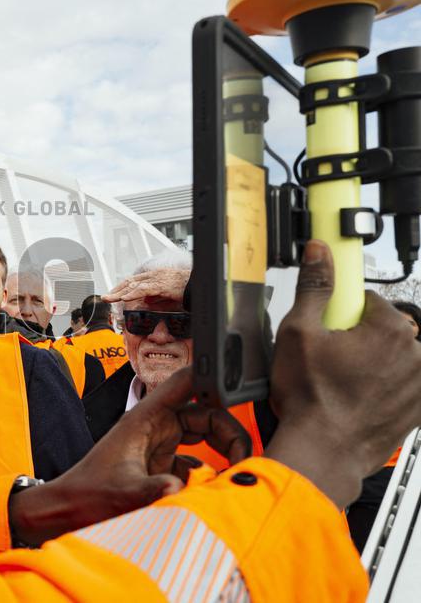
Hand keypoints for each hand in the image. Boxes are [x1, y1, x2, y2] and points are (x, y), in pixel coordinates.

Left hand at [9, 367, 249, 545]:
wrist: (66, 511)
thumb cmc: (86, 496)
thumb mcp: (121, 494)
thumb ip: (151, 490)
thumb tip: (179, 488)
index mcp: (145, 418)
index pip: (185, 382)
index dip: (213, 378)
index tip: (240, 393)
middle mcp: (155, 426)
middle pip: (206, 413)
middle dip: (230, 432)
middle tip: (243, 460)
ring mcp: (159, 444)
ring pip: (204, 435)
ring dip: (223, 452)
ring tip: (235, 475)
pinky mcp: (160, 465)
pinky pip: (195, 462)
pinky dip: (209, 474)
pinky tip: (214, 491)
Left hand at [103, 268, 189, 304]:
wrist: (197, 283)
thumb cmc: (184, 287)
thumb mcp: (166, 293)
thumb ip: (155, 296)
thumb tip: (145, 301)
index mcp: (153, 277)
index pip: (132, 281)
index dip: (121, 288)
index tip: (112, 295)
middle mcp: (152, 276)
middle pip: (129, 282)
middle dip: (116, 290)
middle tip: (105, 297)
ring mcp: (156, 279)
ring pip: (133, 285)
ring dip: (120, 293)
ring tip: (110, 298)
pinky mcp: (161, 285)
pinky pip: (144, 289)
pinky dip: (133, 293)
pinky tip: (125, 298)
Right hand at [265, 240, 420, 506]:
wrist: (323, 451)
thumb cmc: (312, 400)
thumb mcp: (298, 332)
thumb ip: (314, 287)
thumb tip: (320, 254)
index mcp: (390, 328)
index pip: (365, 298)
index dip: (338, 311)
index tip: (327, 326)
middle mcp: (415, 354)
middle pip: (381, 327)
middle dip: (356, 337)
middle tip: (328, 358)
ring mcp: (419, 383)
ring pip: (392, 356)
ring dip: (371, 362)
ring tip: (340, 381)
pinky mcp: (418, 407)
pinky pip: (401, 383)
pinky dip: (383, 386)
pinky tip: (356, 396)